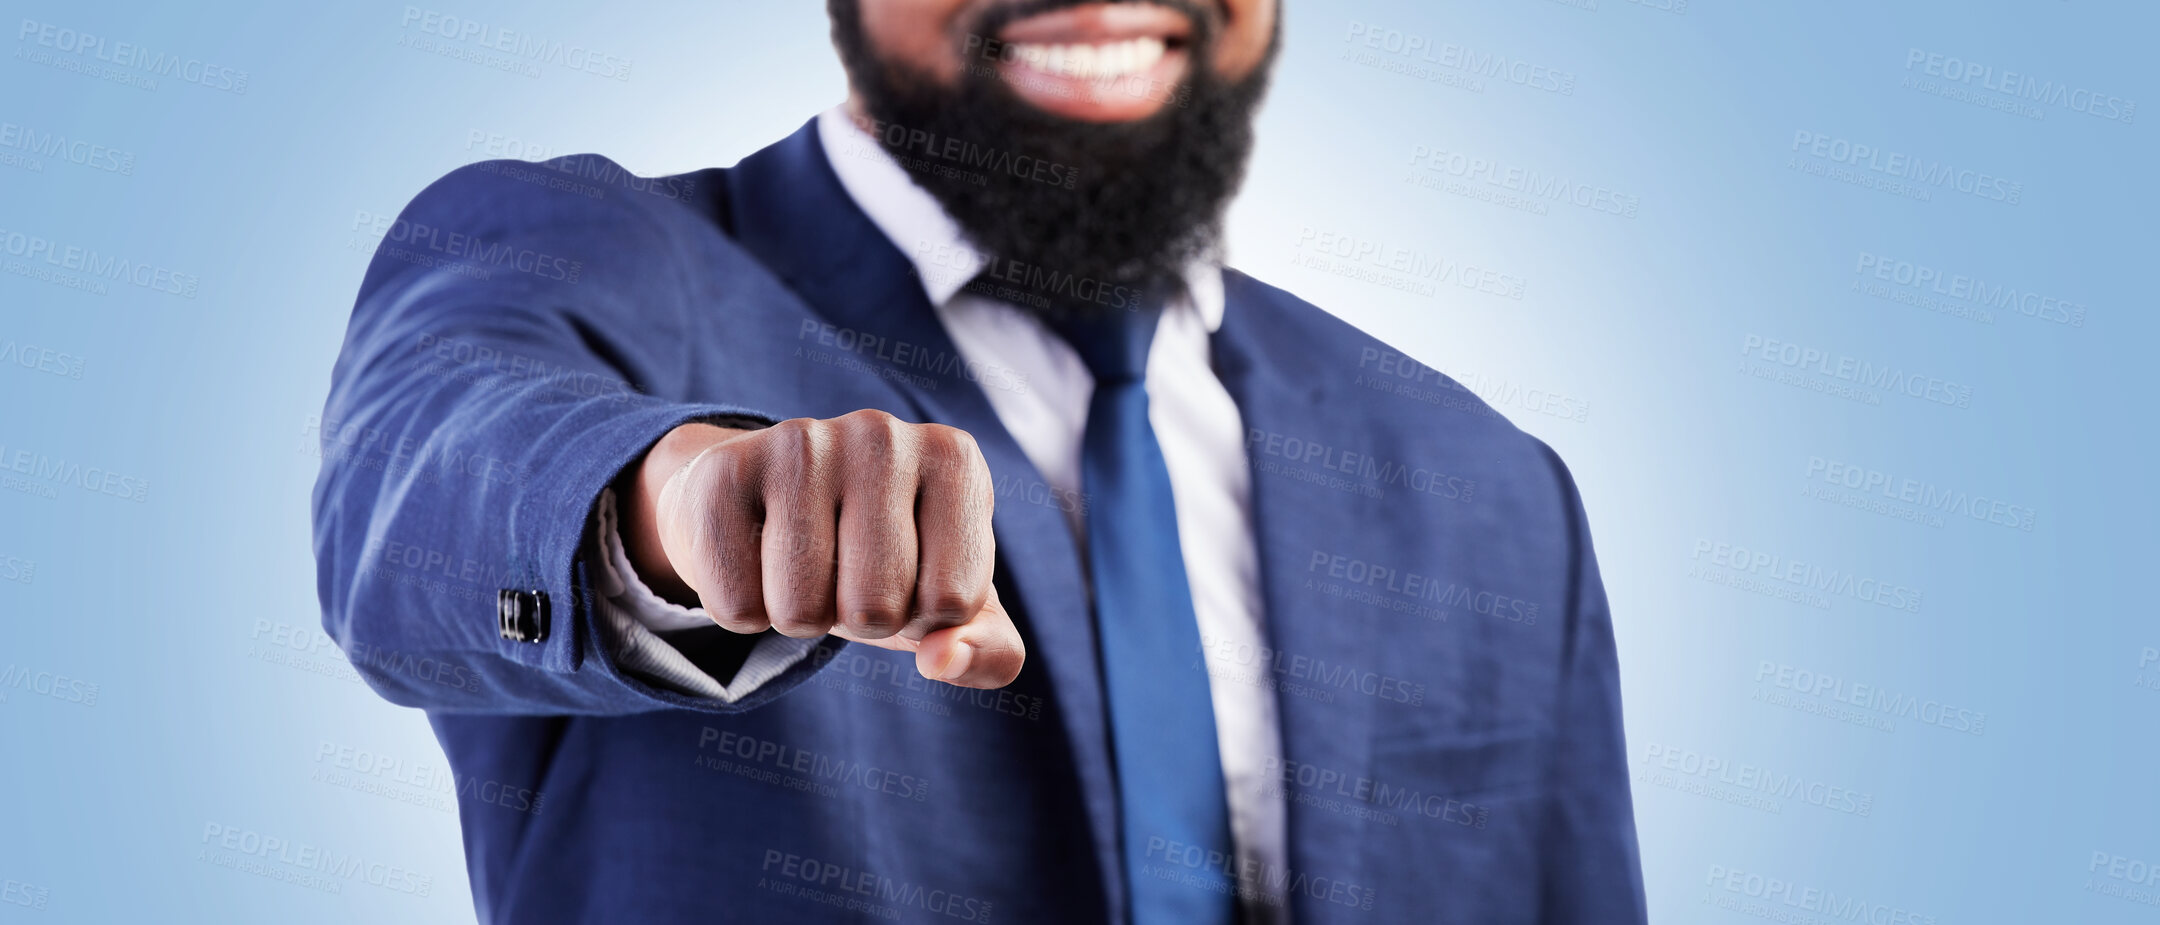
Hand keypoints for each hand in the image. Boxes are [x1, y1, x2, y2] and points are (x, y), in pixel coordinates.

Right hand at [620, 410, 1021, 688]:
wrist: (767, 508)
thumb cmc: (879, 559)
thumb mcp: (948, 603)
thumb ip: (987, 650)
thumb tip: (942, 660)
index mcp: (954, 459)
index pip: (953, 602)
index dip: (925, 616)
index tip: (910, 575)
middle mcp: (883, 434)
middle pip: (876, 609)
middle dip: (861, 620)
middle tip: (847, 574)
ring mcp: (800, 442)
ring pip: (801, 612)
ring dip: (801, 617)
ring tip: (802, 565)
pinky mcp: (725, 469)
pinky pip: (736, 606)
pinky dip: (743, 610)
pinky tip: (753, 556)